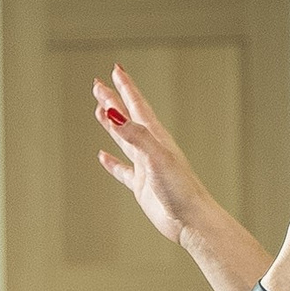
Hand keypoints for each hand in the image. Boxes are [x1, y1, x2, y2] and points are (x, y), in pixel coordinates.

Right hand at [90, 66, 219, 246]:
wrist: (190, 220)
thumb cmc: (181, 189)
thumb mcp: (156, 157)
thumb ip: (135, 135)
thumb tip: (112, 115)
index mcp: (157, 137)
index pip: (137, 105)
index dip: (126, 87)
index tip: (115, 70)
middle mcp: (151, 148)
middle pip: (128, 118)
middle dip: (114, 100)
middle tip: (98, 85)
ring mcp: (146, 166)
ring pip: (124, 139)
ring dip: (111, 125)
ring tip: (99, 111)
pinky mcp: (142, 186)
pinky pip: (123, 170)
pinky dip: (112, 162)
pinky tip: (103, 156)